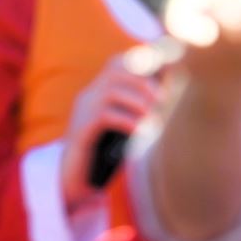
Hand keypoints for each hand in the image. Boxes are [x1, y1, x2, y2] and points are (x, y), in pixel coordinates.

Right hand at [58, 55, 161, 200]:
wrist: (72, 178)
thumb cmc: (103, 154)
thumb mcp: (122, 127)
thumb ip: (138, 112)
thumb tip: (169, 101)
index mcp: (98, 91)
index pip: (118, 62)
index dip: (142, 63)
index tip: (168, 74)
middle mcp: (89, 95)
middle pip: (114, 69)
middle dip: (143, 80)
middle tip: (164, 99)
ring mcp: (82, 111)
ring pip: (111, 90)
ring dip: (138, 101)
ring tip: (154, 117)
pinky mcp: (81, 131)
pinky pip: (105, 116)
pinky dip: (128, 121)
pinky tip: (142, 132)